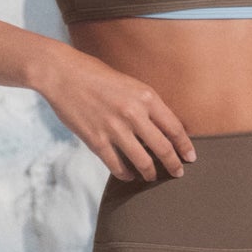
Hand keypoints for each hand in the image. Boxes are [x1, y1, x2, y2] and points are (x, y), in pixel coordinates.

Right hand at [31, 44, 195, 182]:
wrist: (62, 74)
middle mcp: (133, 113)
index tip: (190, 157)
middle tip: (177, 173)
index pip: (174, 128)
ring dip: (150, 173)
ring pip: (142, 161)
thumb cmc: (95, 74)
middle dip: (173, 165)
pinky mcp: (96, 140)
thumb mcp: (129, 83)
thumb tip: (161, 127)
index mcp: (145, 97)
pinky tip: (129, 176)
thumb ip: (145, 104)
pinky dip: (126, 174)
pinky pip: (117, 166)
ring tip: (152, 177)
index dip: (185, 146)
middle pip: (163, 148)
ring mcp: (114, 129)